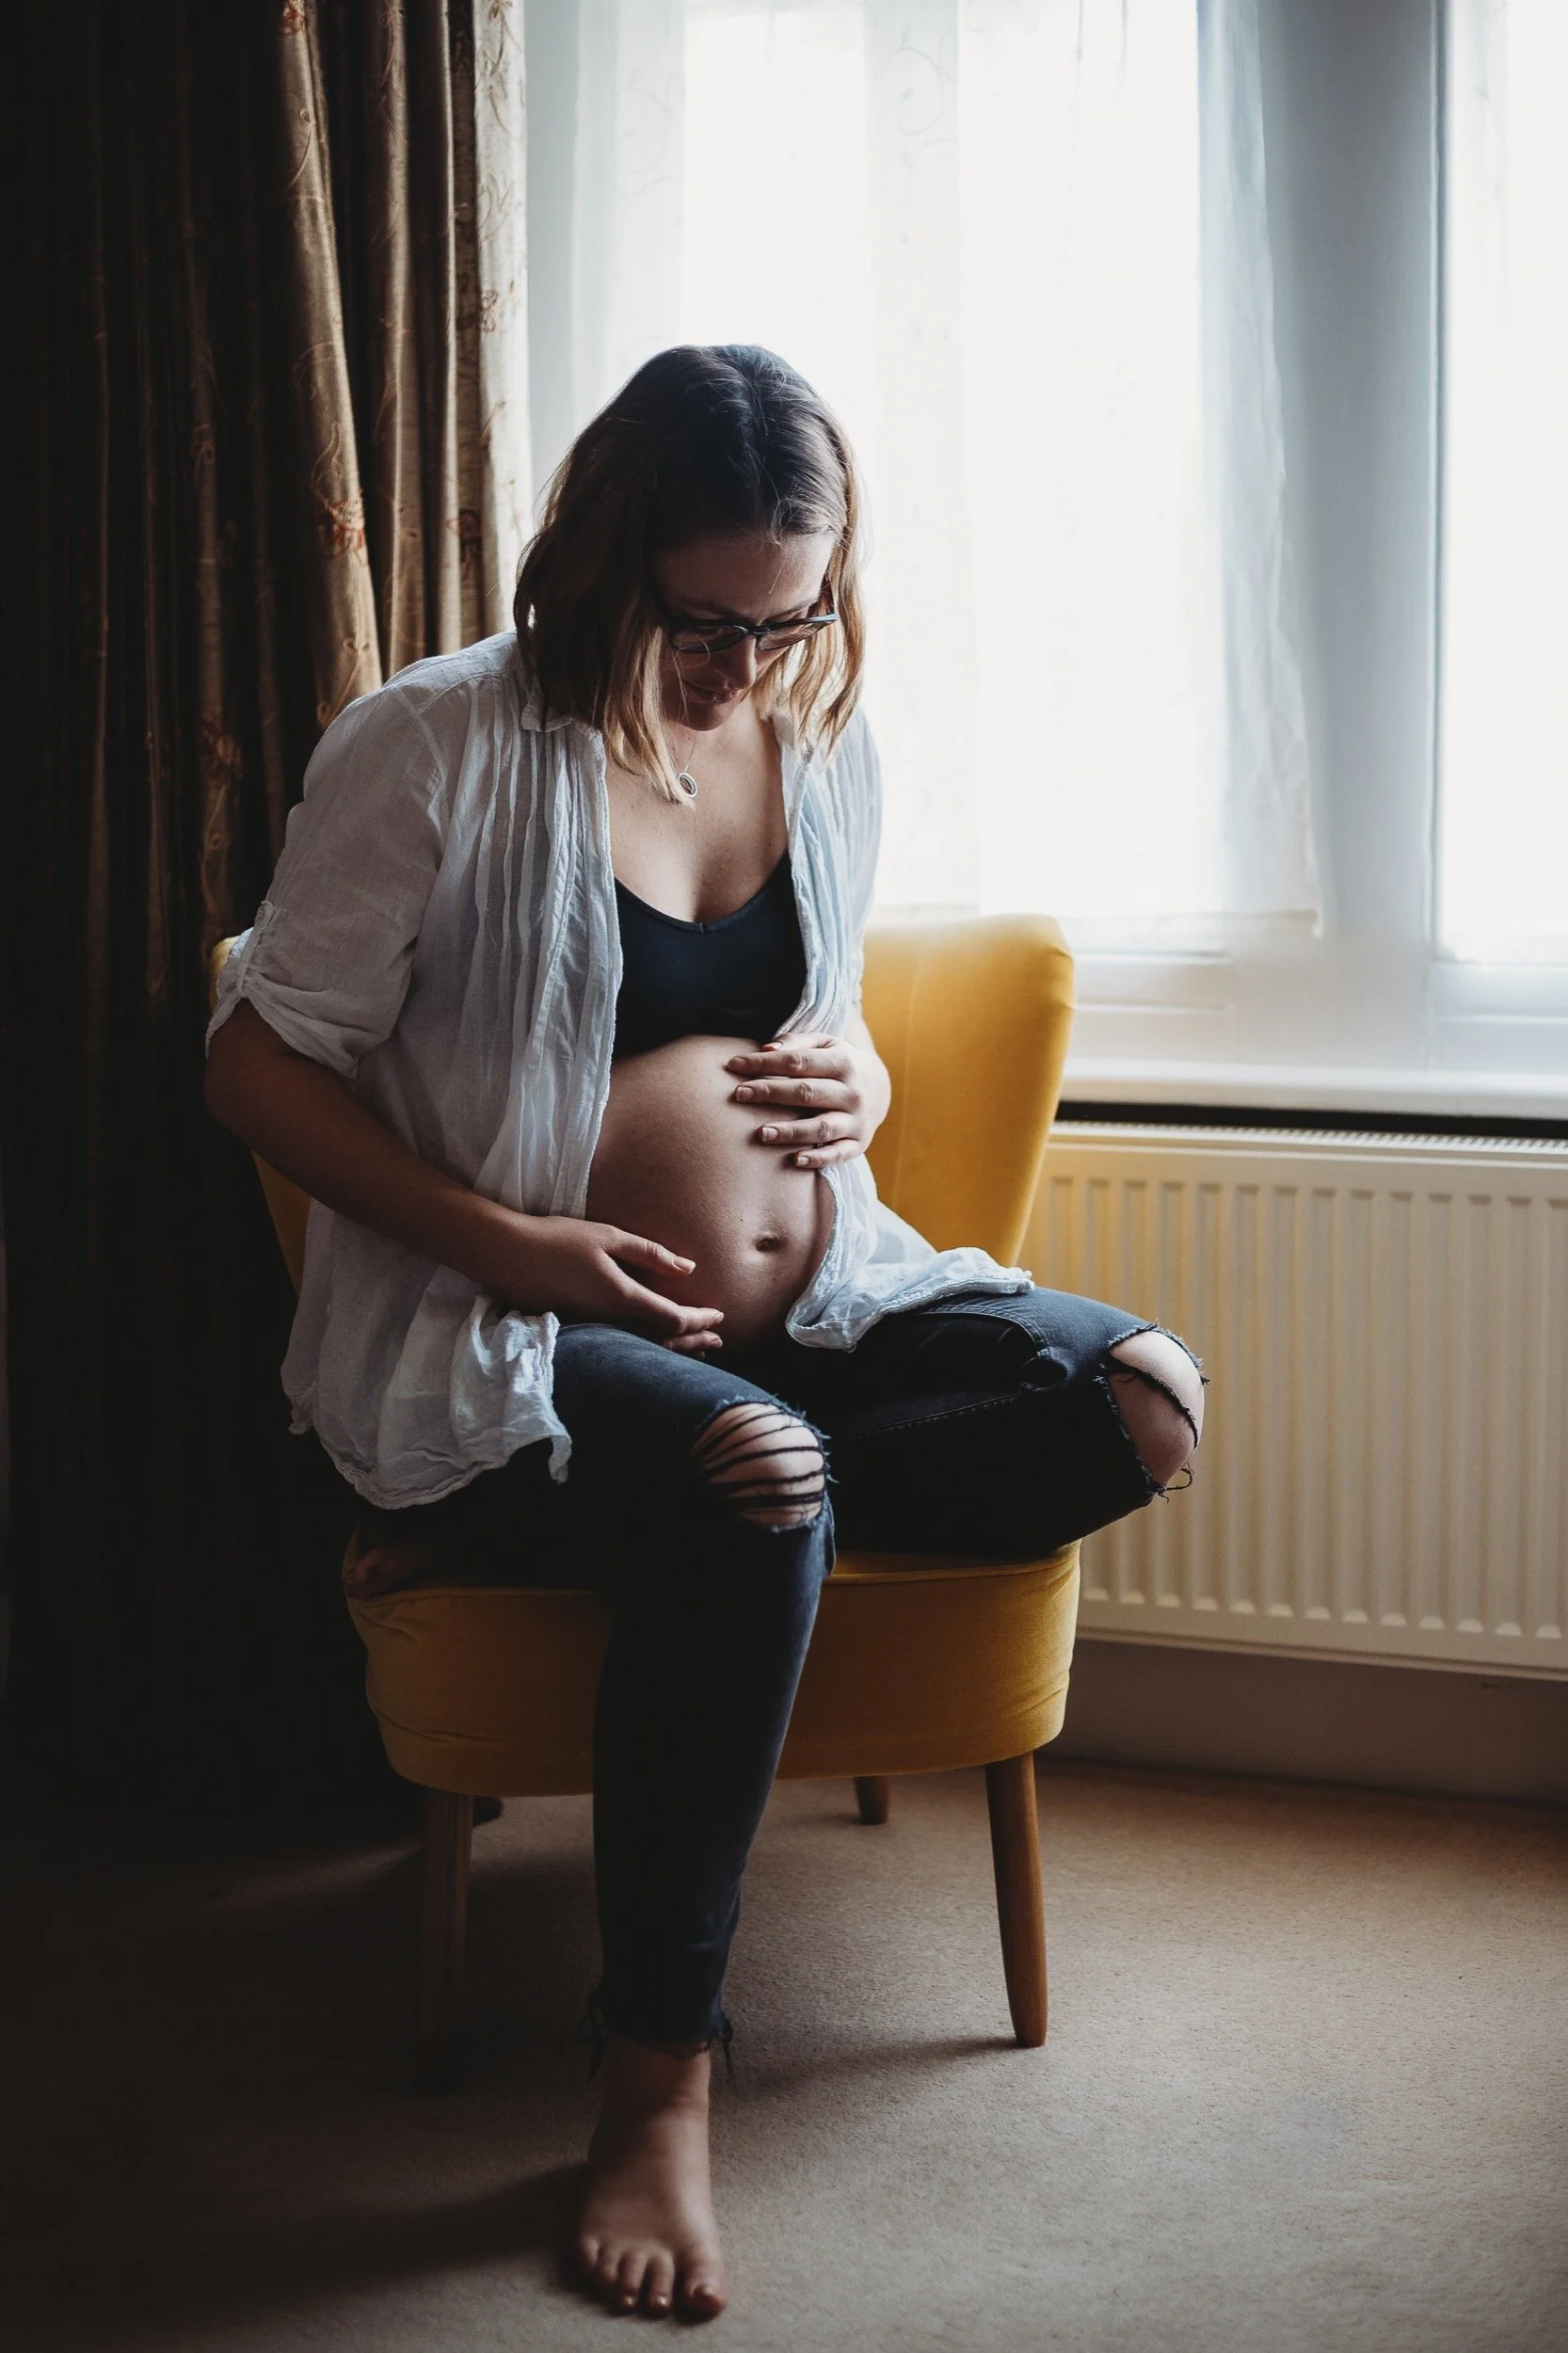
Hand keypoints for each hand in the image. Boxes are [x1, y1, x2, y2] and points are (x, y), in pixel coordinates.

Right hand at [490, 1214, 724, 1353]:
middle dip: (693, 1342)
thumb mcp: (608, 1236)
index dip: (700, 1320)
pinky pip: (623, 1345)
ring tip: (696, 1351)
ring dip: (672, 1350)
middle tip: (718, 1343)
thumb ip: (649, 1253)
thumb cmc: (557, 1239)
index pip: (673, 1318)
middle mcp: (609, 1321)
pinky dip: (648, 1347)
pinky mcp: (579, 1328)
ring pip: (642, 1348)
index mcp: (621, 1297)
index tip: (720, 1318)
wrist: (504, 1255)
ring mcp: (593, 1328)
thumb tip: (688, 1267)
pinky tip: (653, 1344)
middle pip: (661, 1342)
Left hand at [727, 1030, 883, 1169]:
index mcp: (844, 1062)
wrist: (878, 1090)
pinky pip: (838, 1154)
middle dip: (770, 1092)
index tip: (735, 1064)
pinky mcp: (858, 1144)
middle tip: (739, 1094)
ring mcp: (856, 1120)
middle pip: (806, 1092)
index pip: (798, 1062)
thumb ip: (796, 1043)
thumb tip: (766, 1050)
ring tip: (761, 1132)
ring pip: (820, 1127)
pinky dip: (819, 1159)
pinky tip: (796, 1160)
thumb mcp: (825, 1044)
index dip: (765, 1063)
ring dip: (790, 1131)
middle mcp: (852, 1092)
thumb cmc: (837, 1064)